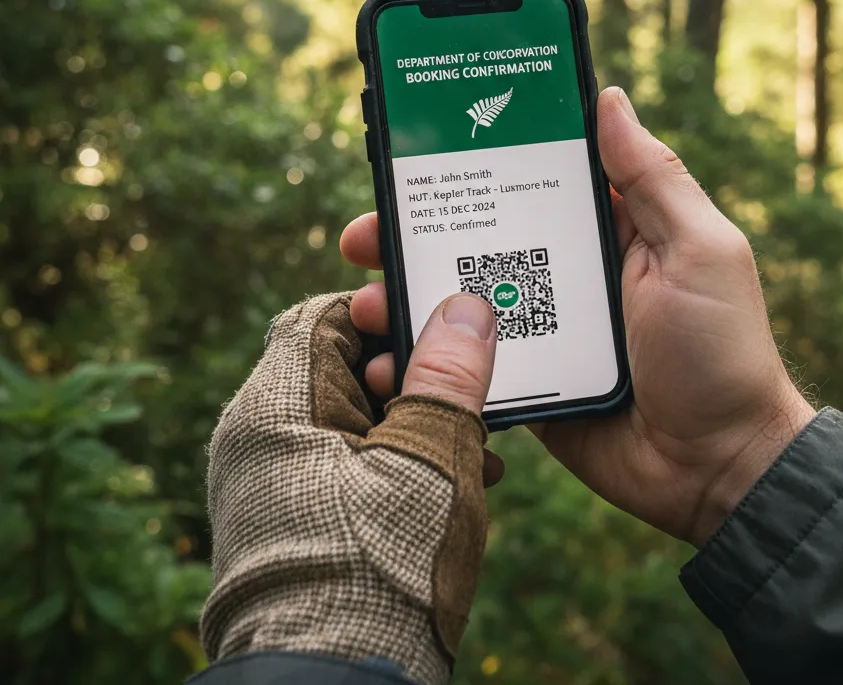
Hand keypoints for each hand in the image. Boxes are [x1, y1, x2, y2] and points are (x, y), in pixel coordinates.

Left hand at [202, 290, 496, 684]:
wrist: (331, 684)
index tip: (443, 331)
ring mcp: (269, 482)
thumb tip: (464, 306)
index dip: (391, 313)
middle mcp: (259, 436)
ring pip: (353, 421)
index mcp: (277, 402)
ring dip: (414, 427)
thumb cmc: (378, 568)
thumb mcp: (430, 455)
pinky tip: (446, 491)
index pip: (330, 316)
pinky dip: (394, 466)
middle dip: (417, 381)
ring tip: (473, 456)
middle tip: (470, 402)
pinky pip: (344, 467)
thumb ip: (448, 373)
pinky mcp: (287, 521)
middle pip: (345, 369)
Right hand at [342, 87, 813, 547]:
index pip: (525, 182)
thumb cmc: (720, 350)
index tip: (414, 151)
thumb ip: (654, 178)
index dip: (471, 164)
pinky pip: (462, 367)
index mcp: (603, 231)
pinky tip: (384, 365)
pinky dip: (421, 364)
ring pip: (456, 302)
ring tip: (364, 305)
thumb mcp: (698, 250)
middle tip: (362, 235)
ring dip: (404, 297)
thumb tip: (609, 97)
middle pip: (474, 239)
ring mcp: (538, 330)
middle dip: (413, 232)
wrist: (718, 470)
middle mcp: (562, 273)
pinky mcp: (522, 384)